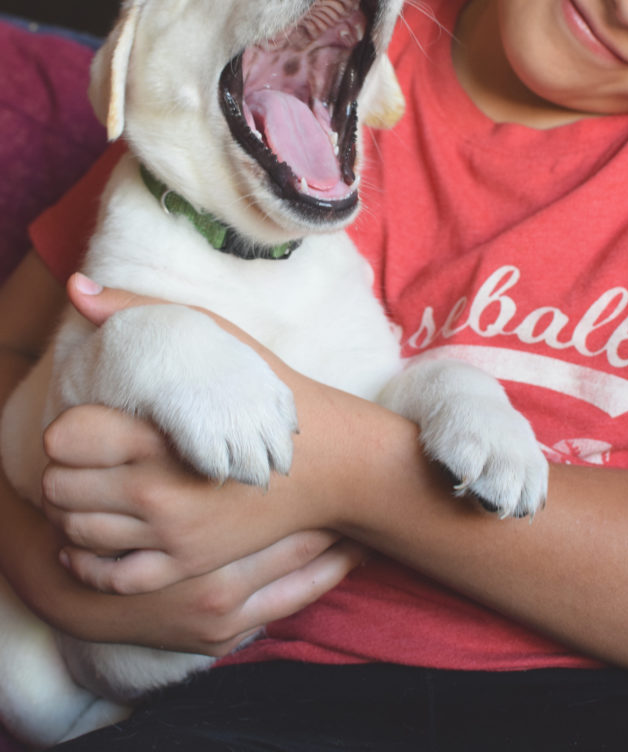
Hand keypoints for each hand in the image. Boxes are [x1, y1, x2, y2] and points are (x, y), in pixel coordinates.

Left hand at [42, 274, 364, 596]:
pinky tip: (88, 539)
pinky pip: (110, 576)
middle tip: (81, 459)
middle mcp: (157, 489)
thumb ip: (140, 311)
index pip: (65, 439)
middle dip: (63, 470)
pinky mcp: (185, 564)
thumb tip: (78, 290)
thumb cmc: (269, 391)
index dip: (65, 431)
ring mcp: (171, 533)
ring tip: (87, 491)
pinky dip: (86, 559)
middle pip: (61, 488)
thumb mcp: (211, 338)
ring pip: (76, 533)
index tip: (82, 426)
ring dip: (71, 512)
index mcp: (159, 433)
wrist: (327, 462)